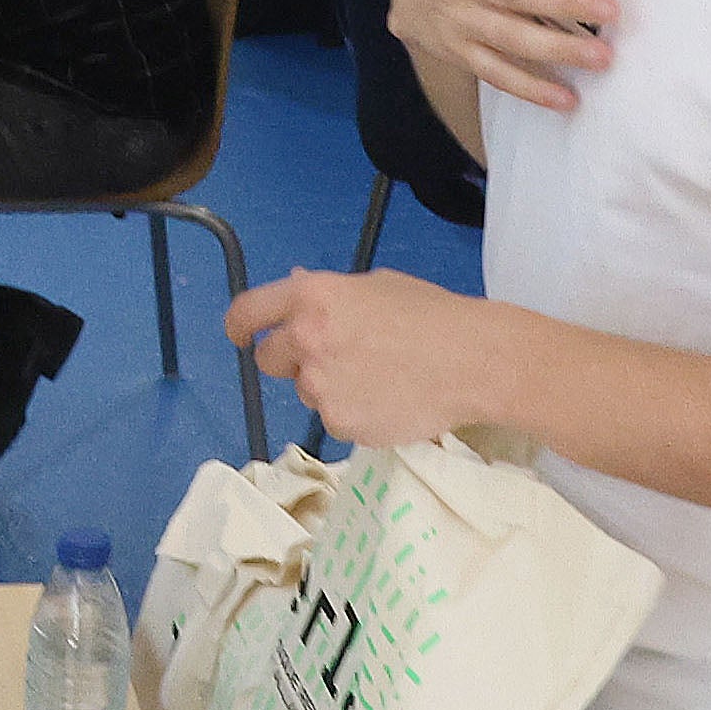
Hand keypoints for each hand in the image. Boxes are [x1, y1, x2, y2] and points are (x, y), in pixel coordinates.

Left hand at [227, 268, 511, 456]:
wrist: (472, 361)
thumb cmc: (431, 314)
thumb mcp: (374, 286)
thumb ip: (325, 294)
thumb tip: (293, 287)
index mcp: (312, 297)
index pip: (247, 311)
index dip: (237, 326)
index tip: (239, 335)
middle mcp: (306, 340)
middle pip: (267, 359)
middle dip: (288, 359)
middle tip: (328, 358)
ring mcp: (321, 386)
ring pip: (306, 391)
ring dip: (327, 386)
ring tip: (378, 376)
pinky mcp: (340, 423)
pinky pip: (334, 419)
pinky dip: (353, 412)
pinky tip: (388, 398)